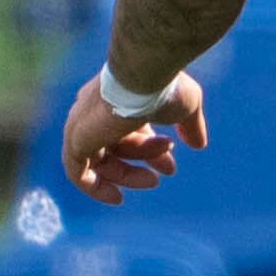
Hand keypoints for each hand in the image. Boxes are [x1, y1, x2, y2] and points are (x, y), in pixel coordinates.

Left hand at [62, 69, 207, 204]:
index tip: (170, 165)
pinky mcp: (76, 141)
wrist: (145, 77)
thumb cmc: (164, 87)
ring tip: (153, 179)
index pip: (127, 130)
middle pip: (114, 147)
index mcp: (117, 101)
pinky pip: (77, 173)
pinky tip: (116, 198)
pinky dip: (94, 188)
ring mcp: (82, 126)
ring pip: (101, 161)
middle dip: (142, 161)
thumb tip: (199, 145)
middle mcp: (95, 112)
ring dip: (128, 175)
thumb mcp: (185, 108)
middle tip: (167, 172)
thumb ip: (190, 126)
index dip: (149, 150)